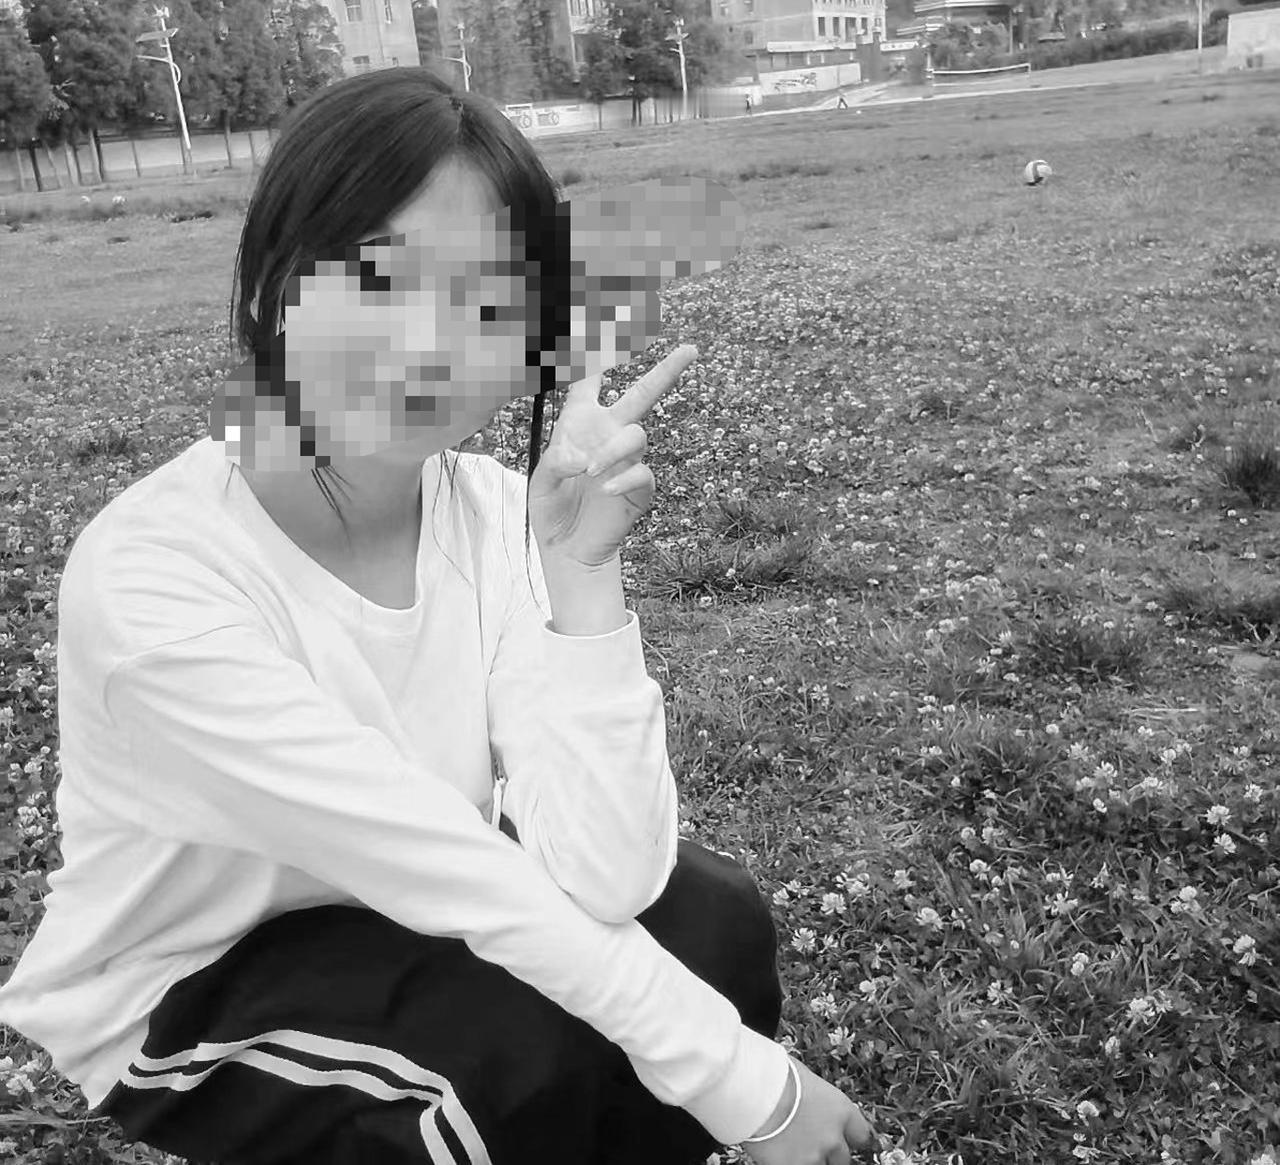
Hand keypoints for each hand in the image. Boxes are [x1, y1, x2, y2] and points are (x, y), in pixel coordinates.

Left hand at [527, 344, 697, 569]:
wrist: (568, 549)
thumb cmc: (552, 508)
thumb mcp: (542, 479)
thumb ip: (557, 461)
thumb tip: (585, 456)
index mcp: (581, 423)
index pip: (589, 380)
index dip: (595, 353)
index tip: (603, 322)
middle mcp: (609, 435)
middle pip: (643, 394)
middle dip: (667, 370)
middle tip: (691, 348)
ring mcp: (628, 460)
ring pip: (636, 435)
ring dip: (611, 450)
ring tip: (589, 471)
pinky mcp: (640, 487)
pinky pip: (641, 472)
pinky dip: (620, 477)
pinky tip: (601, 488)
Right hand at [741, 1056, 880, 1164]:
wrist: (755, 1092)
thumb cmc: (776, 1075)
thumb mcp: (806, 1079)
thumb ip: (817, 1099)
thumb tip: (810, 1101)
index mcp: (841, 1111)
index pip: (862, 1135)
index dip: (851, 1138)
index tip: (845, 1139)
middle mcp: (833, 1138)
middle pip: (843, 1158)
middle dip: (831, 1153)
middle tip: (814, 1144)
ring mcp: (814, 1157)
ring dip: (811, 1159)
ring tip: (793, 1147)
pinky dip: (789, 1163)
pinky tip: (779, 1153)